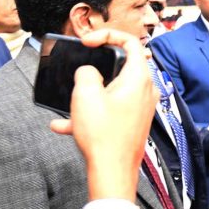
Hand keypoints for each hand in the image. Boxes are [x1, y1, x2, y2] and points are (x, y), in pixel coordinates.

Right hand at [49, 29, 158, 201]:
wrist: (113, 173)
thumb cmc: (104, 136)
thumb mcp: (86, 95)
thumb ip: (86, 73)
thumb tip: (89, 72)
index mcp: (139, 78)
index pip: (131, 42)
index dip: (108, 35)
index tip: (88, 42)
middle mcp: (145, 90)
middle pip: (121, 65)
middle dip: (96, 67)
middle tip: (79, 69)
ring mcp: (141, 107)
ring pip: (112, 90)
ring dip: (88, 95)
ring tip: (70, 104)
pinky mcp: (133, 121)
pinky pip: (110, 110)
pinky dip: (90, 113)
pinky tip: (64, 126)